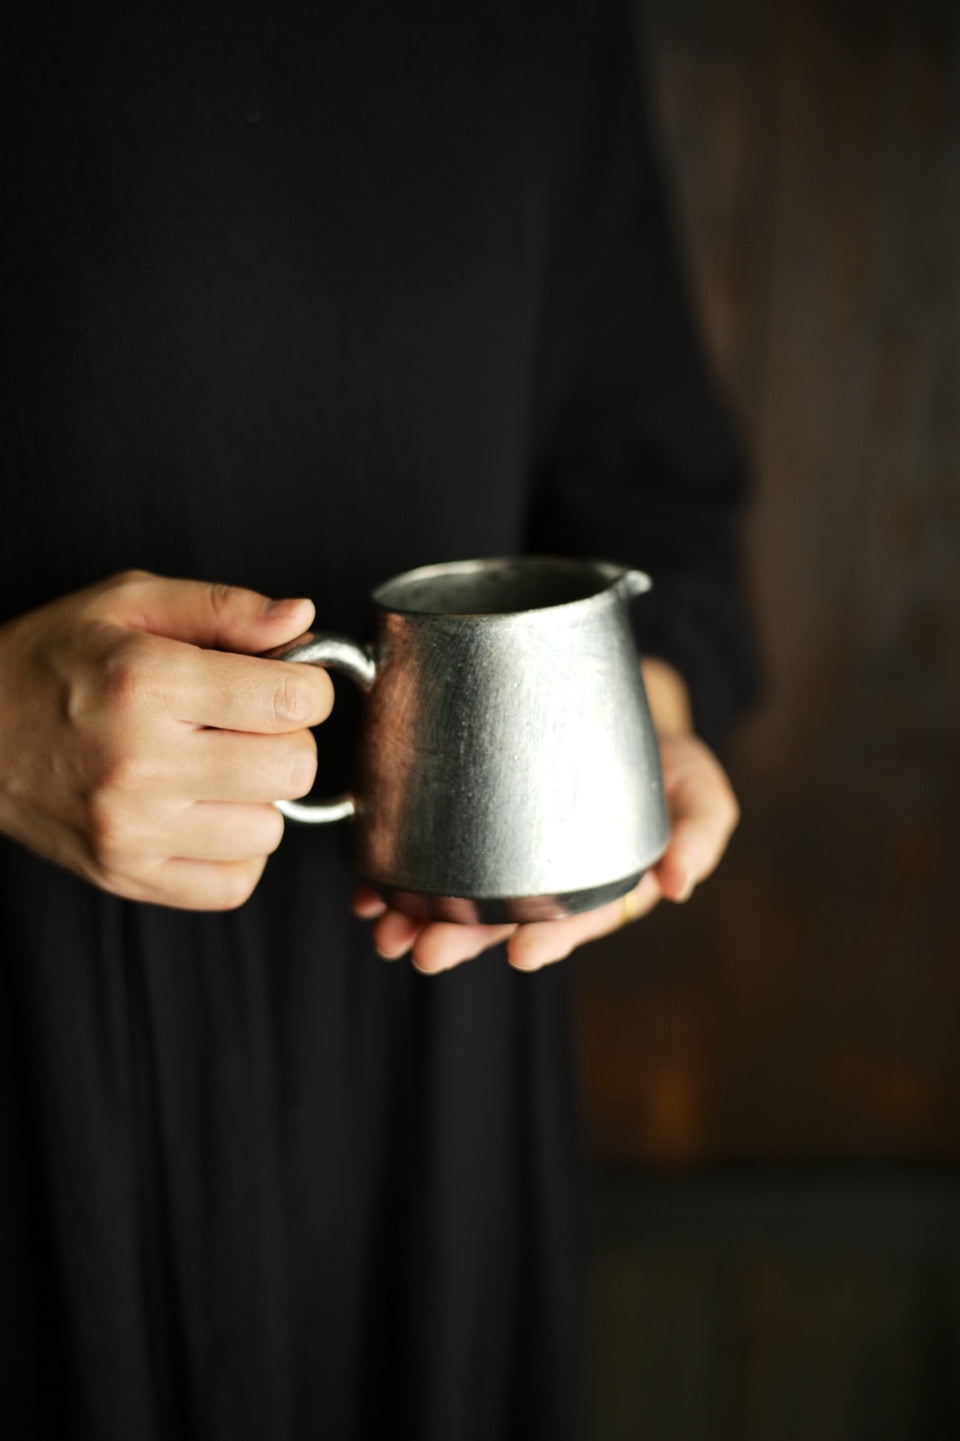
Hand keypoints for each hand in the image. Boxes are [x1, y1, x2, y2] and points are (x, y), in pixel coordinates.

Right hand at [0, 571, 333, 908]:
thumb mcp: (128, 602)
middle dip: (287, 739)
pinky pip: (233, 884)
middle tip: (248, 725)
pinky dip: (236, 852)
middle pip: (293, 768)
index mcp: (149, 683)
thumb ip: (225, 607)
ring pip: (270, 830)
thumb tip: (305, 618)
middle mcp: (142, 762)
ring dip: (259, 798)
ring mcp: (133, 829)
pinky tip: (207, 813)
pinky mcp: (125, 875)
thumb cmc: (52, 660)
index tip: (285, 683)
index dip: (307, 687)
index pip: (292, 701)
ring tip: (215, 768)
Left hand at [351, 661, 739, 972]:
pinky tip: (367, 896)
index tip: (520, 952)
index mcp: (601, 882)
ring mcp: (505, 856)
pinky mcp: (468, 826)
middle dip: (463, 937)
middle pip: (503, 916)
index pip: (577, 918)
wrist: (617, 704)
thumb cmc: (661, 759)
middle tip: (424, 951)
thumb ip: (700, 830)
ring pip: (460, 896)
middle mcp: (547, 878)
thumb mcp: (697, 786)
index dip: (551, 937)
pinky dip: (395, 880)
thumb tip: (680, 884)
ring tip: (385, 933)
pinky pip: (429, 858)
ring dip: (420, 918)